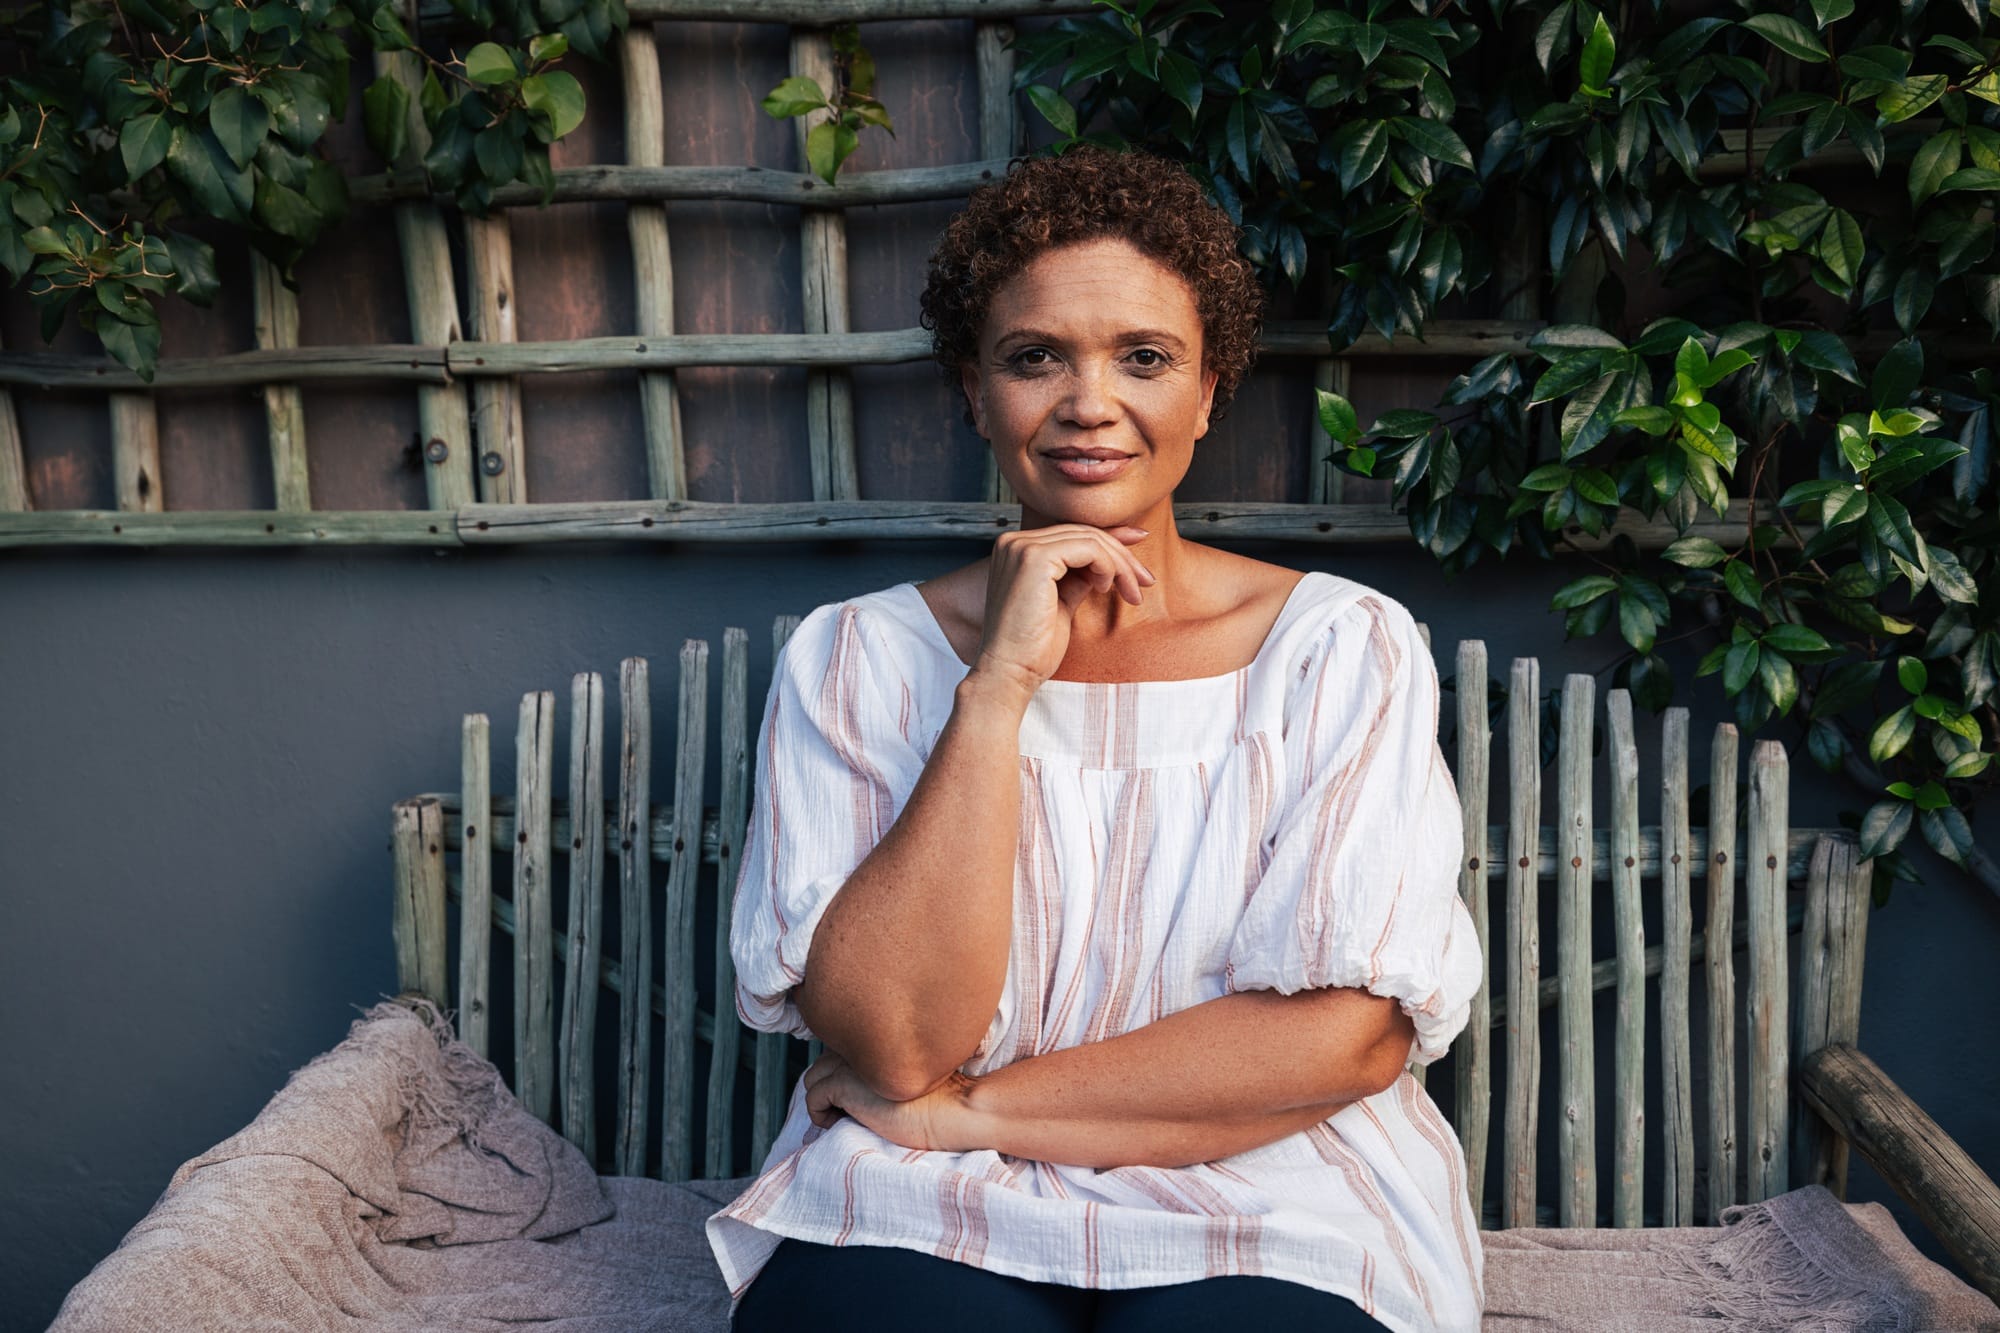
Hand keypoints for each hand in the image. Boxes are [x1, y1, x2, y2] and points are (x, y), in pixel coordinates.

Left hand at [803, 1049, 981, 1152]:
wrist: (956, 1109)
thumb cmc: (943, 1100)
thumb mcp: (908, 1077)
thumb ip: (882, 1070)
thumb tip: (854, 1088)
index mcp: (880, 1037)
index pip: (842, 1050)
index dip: (844, 1076)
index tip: (854, 1098)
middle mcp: (861, 1044)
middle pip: (823, 1062)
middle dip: (831, 1087)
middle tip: (849, 1110)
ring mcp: (851, 1062)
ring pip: (812, 1078)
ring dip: (825, 1100)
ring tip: (847, 1117)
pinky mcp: (844, 1083)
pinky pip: (812, 1098)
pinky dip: (820, 1114)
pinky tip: (842, 1123)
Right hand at [975, 524, 1154, 691]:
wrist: (1009, 673)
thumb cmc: (1032, 647)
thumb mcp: (1062, 601)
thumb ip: (1080, 575)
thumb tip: (1110, 557)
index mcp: (1016, 549)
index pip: (1072, 535)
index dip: (1111, 541)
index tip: (1140, 553)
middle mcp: (1014, 542)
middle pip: (1083, 533)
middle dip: (1122, 556)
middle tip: (1146, 581)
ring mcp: (1022, 547)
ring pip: (1090, 539)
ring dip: (1120, 565)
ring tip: (1132, 593)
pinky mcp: (1035, 558)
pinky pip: (1089, 549)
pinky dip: (1108, 566)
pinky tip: (1107, 589)